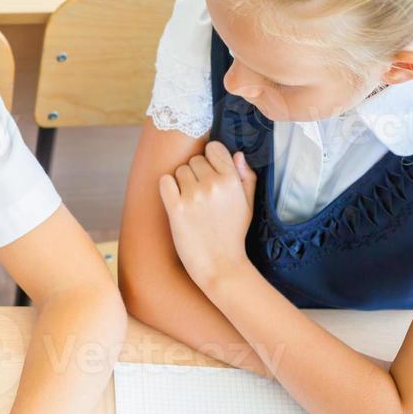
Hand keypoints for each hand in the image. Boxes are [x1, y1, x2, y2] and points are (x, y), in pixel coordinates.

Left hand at [158, 141, 257, 287]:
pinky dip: (167, 187)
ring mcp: (193, 196)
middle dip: (196, 173)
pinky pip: (164, 181)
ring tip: (191, 201)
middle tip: (201, 194)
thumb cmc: (233, 234)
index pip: (213, 148)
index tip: (210, 172)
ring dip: (182, 182)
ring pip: (179, 170)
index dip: (210, 159)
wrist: (220, 264)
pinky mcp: (176, 209)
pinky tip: (175, 199)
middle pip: (194, 160)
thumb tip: (238, 154)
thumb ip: (246, 177)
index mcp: (232, 180)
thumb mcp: (248, 204)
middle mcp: (213, 184)